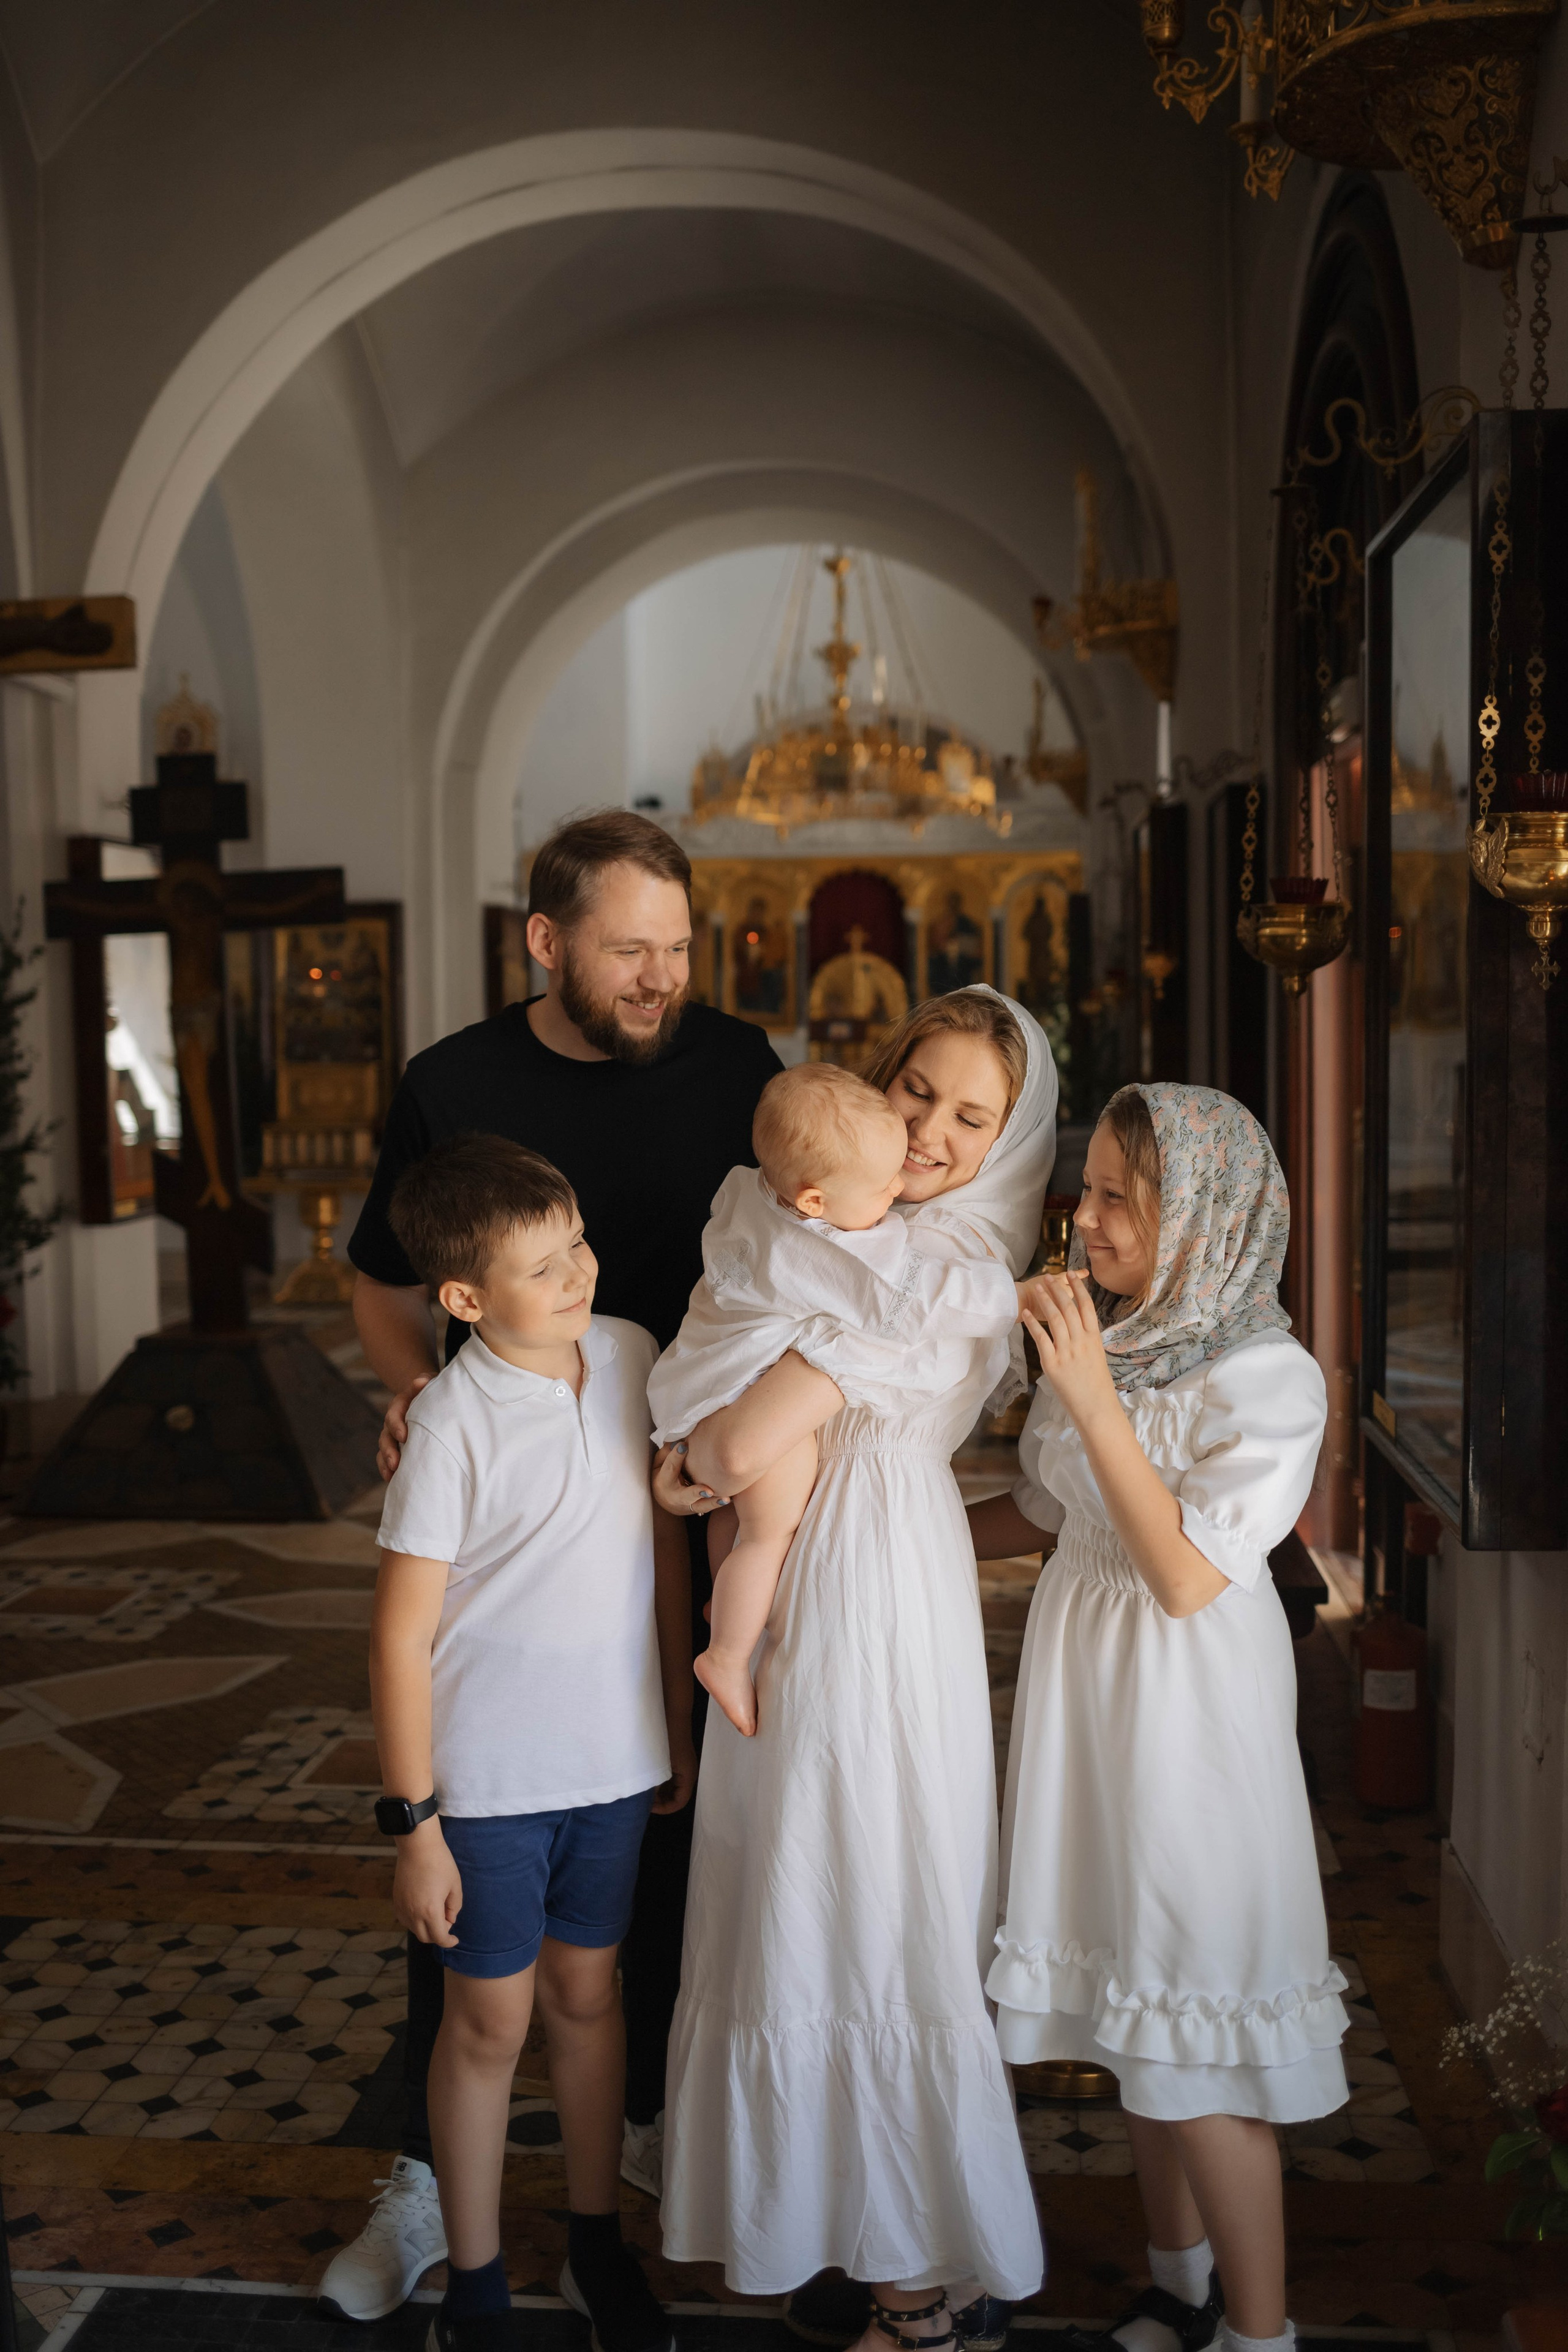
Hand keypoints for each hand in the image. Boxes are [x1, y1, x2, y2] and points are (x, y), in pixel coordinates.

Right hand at [379, 1376, 432, 1481]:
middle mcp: (392, 1423)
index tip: (404, 1436)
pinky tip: (393, 1481)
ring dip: (386, 1463)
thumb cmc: (429, 1390)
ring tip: (391, 1475)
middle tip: (395, 1463)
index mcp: (399, 1406)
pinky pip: (388, 1460)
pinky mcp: (397, 1448)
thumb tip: (420, 1382)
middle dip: (389, 1451)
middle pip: (385, 1438)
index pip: (393, 1416)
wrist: (424, 1396)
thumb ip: (424, 1380)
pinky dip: (388, 1470)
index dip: (397, 1426)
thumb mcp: (429, 1381)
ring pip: (384, 1451)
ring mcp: (393, 1437)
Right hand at [391, 1816, 460, 1946]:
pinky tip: (422, 1909)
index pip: (439, 1937)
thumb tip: (449, 1920)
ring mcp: (403, 1907)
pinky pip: (405, 1919)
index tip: (455, 1939)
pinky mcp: (396, 1900)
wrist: (418, 1846)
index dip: (449, 1941)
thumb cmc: (440, 1862)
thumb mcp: (455, 1885)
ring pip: (414, 1929)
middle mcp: (413, 1913)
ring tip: (436, 1912)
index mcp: (430, 1911)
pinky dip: (414, 1921)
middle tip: (447, 1921)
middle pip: (425, 1937)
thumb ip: (454, 1907)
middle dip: (438, 1935)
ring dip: (426, 1928)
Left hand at [651, 1732, 697, 1814]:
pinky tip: (648, 1782)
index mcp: (688, 1777)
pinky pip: (671, 1778)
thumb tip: (648, 1797)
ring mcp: (684, 1767)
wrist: (673, 1715)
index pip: (680, 1802)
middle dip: (662, 1802)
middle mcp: (688, 1774)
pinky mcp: (678, 1761)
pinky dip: (661, 1784)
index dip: (665, 1808)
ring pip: (674, 1788)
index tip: (649, 1807)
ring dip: (661, 1793)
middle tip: (645, 1802)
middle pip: (678, 1796)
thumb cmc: (667, 1739)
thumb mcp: (660, 1765)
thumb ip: (655, 1783)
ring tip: (645, 1794)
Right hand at [652, 1441, 728, 1517]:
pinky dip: (719, 1503)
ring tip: (726, 1498)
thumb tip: (677, 1438)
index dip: (676, 1456)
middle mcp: (676, 1496)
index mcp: (664, 1481)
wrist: (668, 1501)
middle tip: (708, 1490)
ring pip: (701, 1506)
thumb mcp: (660, 1463)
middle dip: (696, 1492)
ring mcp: (688, 1505)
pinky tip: (730, 1497)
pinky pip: (709, 1507)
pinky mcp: (698, 1508)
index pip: (670, 1468)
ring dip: (713, 1502)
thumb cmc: (664, 1475)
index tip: (684, 1445)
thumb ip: (667, 1452)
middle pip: (686, 1495)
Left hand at [1021, 1271, 1119, 1429]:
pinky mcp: (1052, 1363)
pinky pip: (1040, 1338)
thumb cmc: (1096, 1384)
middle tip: (1047, 1277)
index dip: (1077, 1288)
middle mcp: (1081, 1341)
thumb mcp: (1097, 1356)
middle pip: (1068, 1308)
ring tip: (1037, 1288)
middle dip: (1057, 1289)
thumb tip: (1079, 1325)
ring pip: (1054, 1318)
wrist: (1095, 1407)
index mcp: (1094, 1338)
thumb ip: (1087, 1339)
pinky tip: (1027, 1313)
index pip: (1086, 1306)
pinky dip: (1032, 1323)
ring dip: (1044, 1300)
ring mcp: (1066, 1351)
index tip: (1069, 1275)